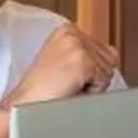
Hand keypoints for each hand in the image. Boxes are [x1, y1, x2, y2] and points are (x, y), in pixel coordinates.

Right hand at [3, 24, 121, 109]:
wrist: (23, 106)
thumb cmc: (42, 91)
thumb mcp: (65, 63)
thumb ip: (89, 54)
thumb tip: (114, 53)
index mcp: (67, 30)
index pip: (105, 51)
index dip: (93, 72)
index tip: (71, 78)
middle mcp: (72, 32)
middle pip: (110, 60)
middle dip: (93, 78)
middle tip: (67, 84)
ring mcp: (77, 45)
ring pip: (108, 72)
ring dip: (91, 86)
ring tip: (67, 87)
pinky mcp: (81, 60)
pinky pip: (103, 82)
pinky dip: (90, 93)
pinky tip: (69, 90)